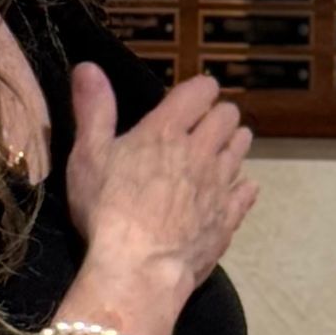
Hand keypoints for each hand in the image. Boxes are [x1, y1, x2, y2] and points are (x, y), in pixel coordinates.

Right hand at [66, 63, 256, 301]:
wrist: (139, 268)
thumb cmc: (107, 210)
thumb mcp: (88, 155)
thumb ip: (94, 110)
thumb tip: (89, 66)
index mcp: (166, 130)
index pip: (199, 92)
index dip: (201, 90)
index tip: (197, 95)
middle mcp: (201, 152)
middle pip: (228, 118)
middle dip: (221, 115)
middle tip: (209, 124)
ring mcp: (219, 185)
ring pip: (240, 151)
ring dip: (234, 144)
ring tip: (223, 149)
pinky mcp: (228, 217)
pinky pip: (246, 192)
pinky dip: (243, 186)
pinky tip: (236, 189)